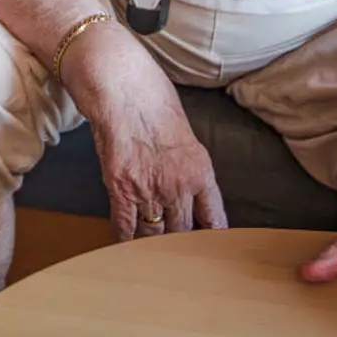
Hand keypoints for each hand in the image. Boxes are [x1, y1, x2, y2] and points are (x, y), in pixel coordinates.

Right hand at [70, 28, 228, 238]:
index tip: (211, 248)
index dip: (212, 238)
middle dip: (177, 239)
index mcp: (201, 171)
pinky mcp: (121, 190)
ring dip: (151, 241)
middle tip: (173, 248)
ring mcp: (149, 190)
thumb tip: (186, 185)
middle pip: (182, 231)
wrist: (121, 87)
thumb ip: (188, 164)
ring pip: (154, 233)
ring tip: (149, 248)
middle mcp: (179, 186)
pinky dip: (125, 238)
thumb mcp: (185, 133)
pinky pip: (126, 226)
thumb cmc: (151, 98)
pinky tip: (124, 244)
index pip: (215, 219)